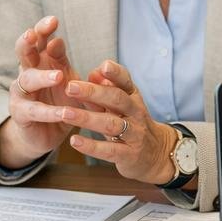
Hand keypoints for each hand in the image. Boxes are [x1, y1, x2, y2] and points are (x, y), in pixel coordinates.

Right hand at [0, 16, 86, 168]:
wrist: (45, 135)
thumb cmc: (60, 103)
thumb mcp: (70, 83)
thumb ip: (71, 66)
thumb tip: (78, 50)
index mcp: (42, 62)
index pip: (39, 39)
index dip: (44, 29)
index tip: (53, 20)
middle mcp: (27, 73)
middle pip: (23, 52)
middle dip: (27, 42)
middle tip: (33, 34)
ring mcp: (20, 93)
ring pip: (26, 80)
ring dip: (42, 77)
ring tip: (59, 76)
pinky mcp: (20, 114)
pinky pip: (34, 111)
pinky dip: (50, 112)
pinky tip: (63, 112)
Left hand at [63, 60, 181, 185]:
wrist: (156, 154)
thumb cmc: (131, 124)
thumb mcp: (121, 106)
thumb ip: (105, 90)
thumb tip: (92, 73)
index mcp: (133, 97)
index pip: (126, 81)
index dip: (116, 73)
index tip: (103, 65)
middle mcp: (136, 113)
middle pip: (116, 99)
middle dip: (93, 92)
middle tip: (70, 87)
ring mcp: (134, 135)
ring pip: (110, 124)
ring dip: (86, 118)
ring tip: (65, 113)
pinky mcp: (129, 155)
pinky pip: (109, 150)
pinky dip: (91, 146)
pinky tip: (74, 141)